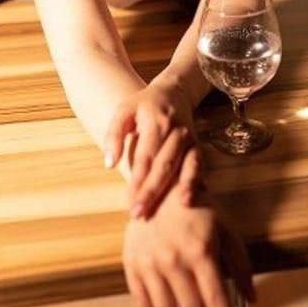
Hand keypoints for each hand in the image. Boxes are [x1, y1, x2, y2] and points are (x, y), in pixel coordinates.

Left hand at [104, 80, 203, 217]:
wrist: (173, 91)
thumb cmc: (144, 104)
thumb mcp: (124, 110)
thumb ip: (114, 135)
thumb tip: (109, 164)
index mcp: (156, 122)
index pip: (146, 156)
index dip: (138, 180)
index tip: (129, 201)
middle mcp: (176, 131)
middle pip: (164, 166)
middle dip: (152, 192)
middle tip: (139, 214)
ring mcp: (189, 139)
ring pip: (183, 168)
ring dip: (171, 192)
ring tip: (163, 213)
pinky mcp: (197, 145)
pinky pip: (198, 166)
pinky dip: (194, 182)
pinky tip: (188, 200)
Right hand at [123, 148, 256, 306]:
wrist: (159, 184)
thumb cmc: (196, 207)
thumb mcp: (224, 228)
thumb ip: (241, 265)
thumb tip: (252, 298)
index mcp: (200, 252)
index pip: (216, 302)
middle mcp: (173, 260)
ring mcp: (150, 264)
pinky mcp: (132, 264)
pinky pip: (143, 304)